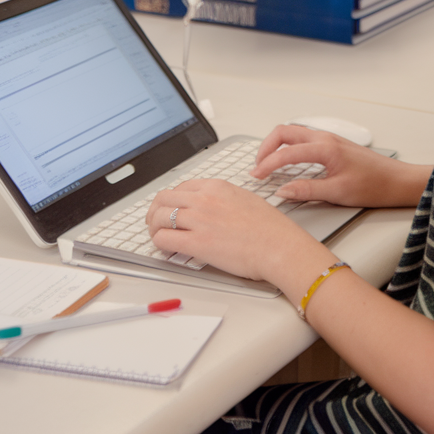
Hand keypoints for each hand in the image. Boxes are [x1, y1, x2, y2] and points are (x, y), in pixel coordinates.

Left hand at [145, 178, 328, 281]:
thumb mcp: (245, 198)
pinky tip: (164, 246)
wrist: (279, 246)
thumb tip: (210, 206)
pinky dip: (158, 242)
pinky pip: (163, 238)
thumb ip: (223, 199)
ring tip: (158, 235)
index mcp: (217, 186)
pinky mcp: (197, 243)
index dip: (171, 200)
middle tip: (156, 221)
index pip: (181, 187)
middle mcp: (205, 199)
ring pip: (160, 217)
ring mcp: (199, 220)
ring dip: (154, 226)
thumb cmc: (270, 228)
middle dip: (156, 211)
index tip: (170, 208)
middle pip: (164, 199)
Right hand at [251, 123, 431, 208]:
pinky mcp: (333, 145)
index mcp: (325, 148)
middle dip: (266, 147)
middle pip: (285, 132)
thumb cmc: (375, 185)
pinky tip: (288, 161)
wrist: (398, 181)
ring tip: (268, 163)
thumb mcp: (338, 192)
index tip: (256, 177)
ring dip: (277, 145)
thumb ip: (307, 190)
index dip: (267, 165)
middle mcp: (325, 138)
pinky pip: (304, 139)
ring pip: (294, 133)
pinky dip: (289, 146)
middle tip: (257, 166)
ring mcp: (329, 139)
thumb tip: (283, 191)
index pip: (286, 153)